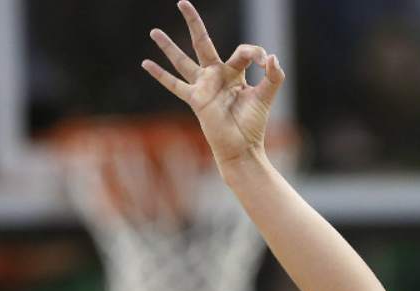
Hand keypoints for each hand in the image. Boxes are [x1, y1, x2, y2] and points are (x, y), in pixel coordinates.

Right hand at [142, 0, 283, 165]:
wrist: (242, 146)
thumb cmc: (253, 123)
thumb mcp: (267, 96)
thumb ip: (274, 76)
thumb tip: (271, 56)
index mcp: (235, 72)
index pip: (243, 51)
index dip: (255, 52)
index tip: (265, 62)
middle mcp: (217, 75)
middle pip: (202, 42)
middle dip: (193, 22)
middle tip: (182, 2)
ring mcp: (203, 86)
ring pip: (182, 60)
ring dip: (168, 46)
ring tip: (154, 31)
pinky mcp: (196, 99)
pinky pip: (174, 84)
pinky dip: (160, 75)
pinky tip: (145, 63)